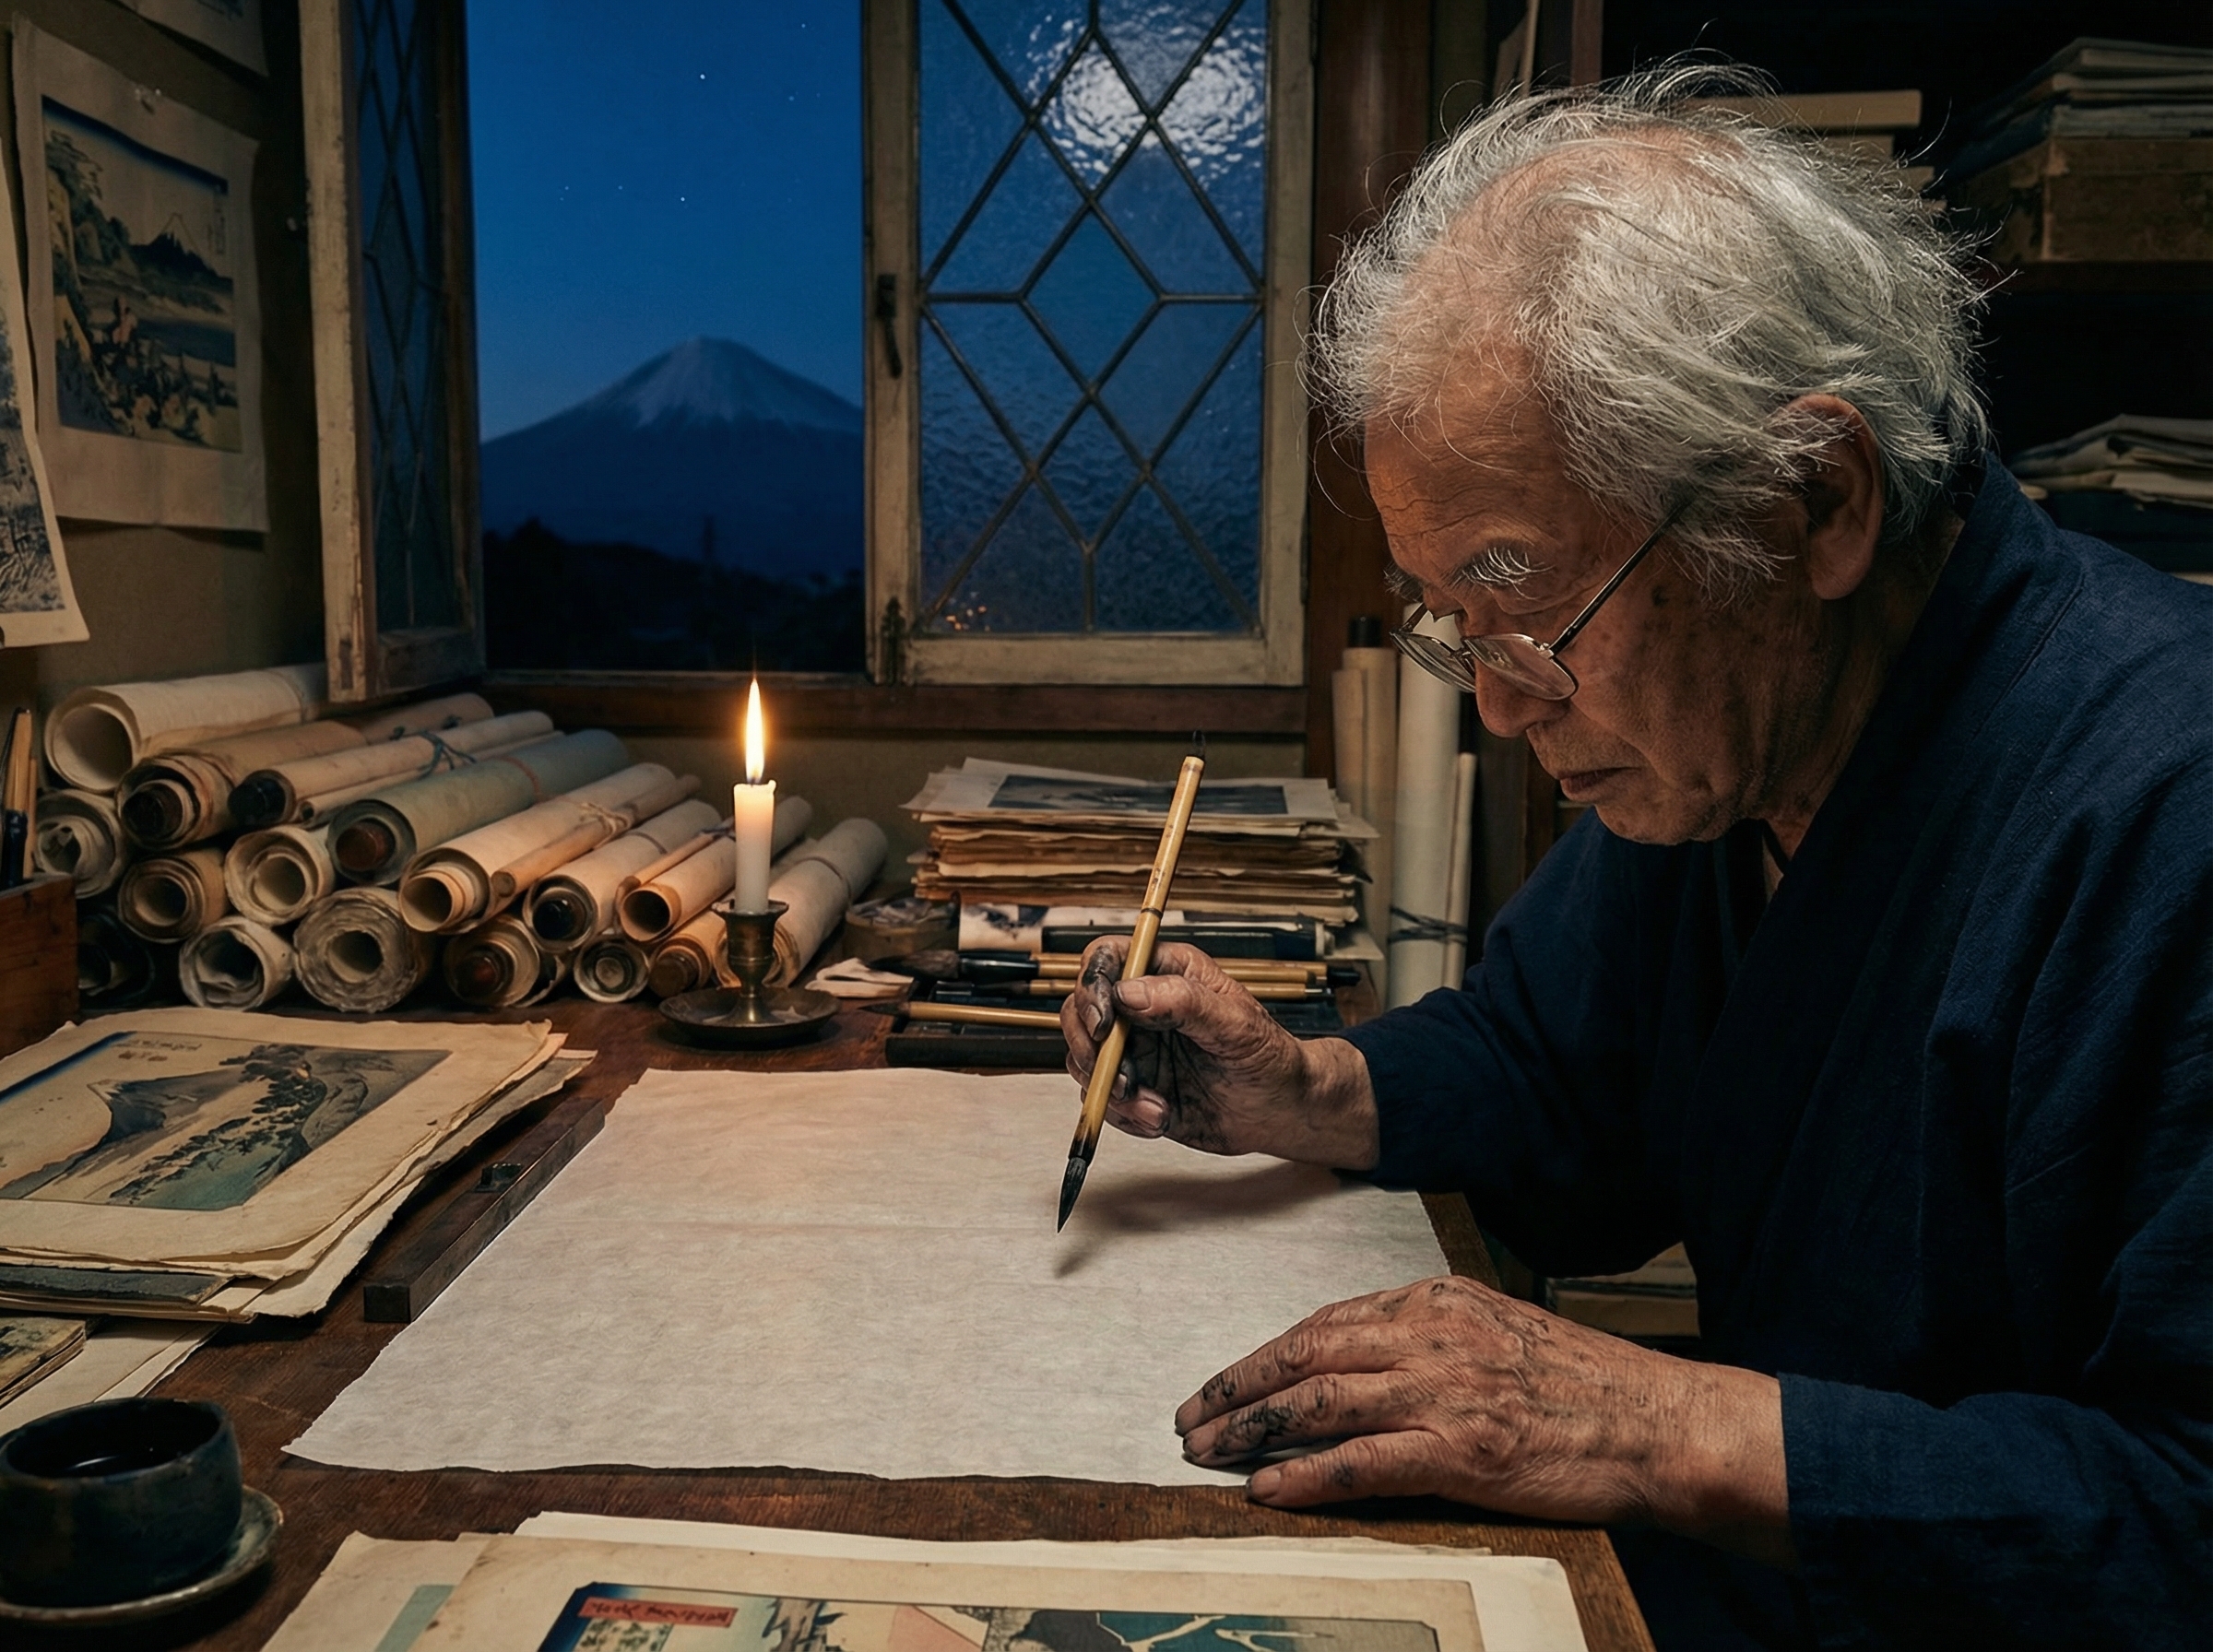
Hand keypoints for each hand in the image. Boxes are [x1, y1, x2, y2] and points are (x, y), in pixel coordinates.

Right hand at [1058, 938, 1377, 1167]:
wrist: (1279, 1112)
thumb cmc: (1269, 1058)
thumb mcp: (1236, 1025)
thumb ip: (1184, 1003)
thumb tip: (1128, 992)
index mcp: (1167, 973)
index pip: (1106, 959)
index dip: (1093, 986)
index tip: (1104, 1024)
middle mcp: (1142, 1006)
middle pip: (1079, 1010)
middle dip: (1092, 1050)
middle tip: (1124, 1080)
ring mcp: (1133, 1047)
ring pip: (1083, 1059)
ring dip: (1111, 1091)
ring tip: (1156, 1109)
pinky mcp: (1131, 1085)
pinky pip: (1100, 1098)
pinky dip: (1121, 1115)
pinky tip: (1160, 1118)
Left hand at [1175, 1275, 1792, 1565]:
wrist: (1655, 1425)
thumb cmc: (1583, 1384)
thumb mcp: (1497, 1328)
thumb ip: (1429, 1335)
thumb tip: (1356, 1361)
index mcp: (1437, 1300)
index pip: (1325, 1322)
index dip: (1266, 1355)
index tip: (1228, 1380)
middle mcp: (1431, 1337)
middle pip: (1305, 1356)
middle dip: (1238, 1388)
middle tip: (1193, 1416)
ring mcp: (1442, 1393)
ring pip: (1318, 1405)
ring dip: (1251, 1431)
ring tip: (1209, 1453)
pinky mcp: (1458, 1453)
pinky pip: (1359, 1464)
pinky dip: (1303, 1476)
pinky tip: (1267, 1488)